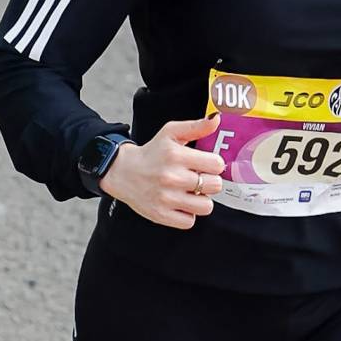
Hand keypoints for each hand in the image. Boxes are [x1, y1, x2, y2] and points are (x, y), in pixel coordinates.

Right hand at [103, 114, 224, 230]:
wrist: (123, 172)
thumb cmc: (152, 153)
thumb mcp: (171, 133)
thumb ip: (196, 126)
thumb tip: (216, 119)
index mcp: (176, 155)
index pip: (217, 164)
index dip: (214, 164)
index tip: (206, 165)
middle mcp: (172, 177)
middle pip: (215, 186)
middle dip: (209, 182)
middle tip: (198, 179)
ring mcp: (167, 198)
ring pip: (206, 207)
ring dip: (201, 200)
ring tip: (190, 193)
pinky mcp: (161, 215)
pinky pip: (190, 221)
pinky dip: (187, 214)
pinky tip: (180, 203)